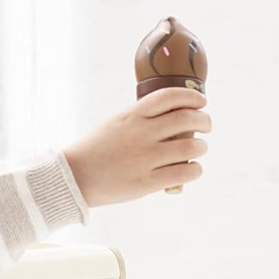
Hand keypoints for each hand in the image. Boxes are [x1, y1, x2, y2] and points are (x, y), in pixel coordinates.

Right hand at [62, 87, 211, 207]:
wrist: (73, 178)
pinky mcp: (147, 182)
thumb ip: (141, 119)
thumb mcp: (115, 123)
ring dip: (201, 147)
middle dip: (204, 121)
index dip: (192, 97)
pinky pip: (185, 172)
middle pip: (188, 119)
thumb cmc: (95, 150)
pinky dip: (195, 169)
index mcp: (132, 115)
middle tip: (205, 126)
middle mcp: (141, 134)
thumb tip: (174, 119)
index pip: (171, 96)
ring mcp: (145, 158)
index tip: (201, 102)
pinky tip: (192, 169)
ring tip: (198, 150)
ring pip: (191, 147)